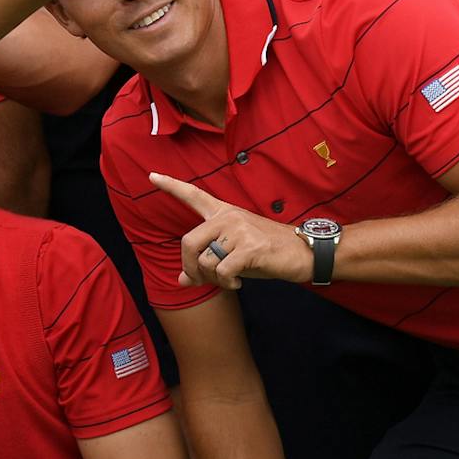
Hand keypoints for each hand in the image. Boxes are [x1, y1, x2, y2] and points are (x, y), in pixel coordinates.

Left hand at [150, 173, 313, 288]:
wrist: (306, 253)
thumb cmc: (268, 253)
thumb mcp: (234, 255)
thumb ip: (207, 263)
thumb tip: (182, 281)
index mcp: (224, 213)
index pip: (193, 195)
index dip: (171, 186)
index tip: (152, 176)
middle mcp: (228, 217)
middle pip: (188, 242)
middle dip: (190, 267)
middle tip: (202, 279)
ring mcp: (240, 230)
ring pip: (205, 260)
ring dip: (212, 278)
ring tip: (229, 278)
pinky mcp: (250, 247)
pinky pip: (222, 270)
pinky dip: (226, 282)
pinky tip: (237, 281)